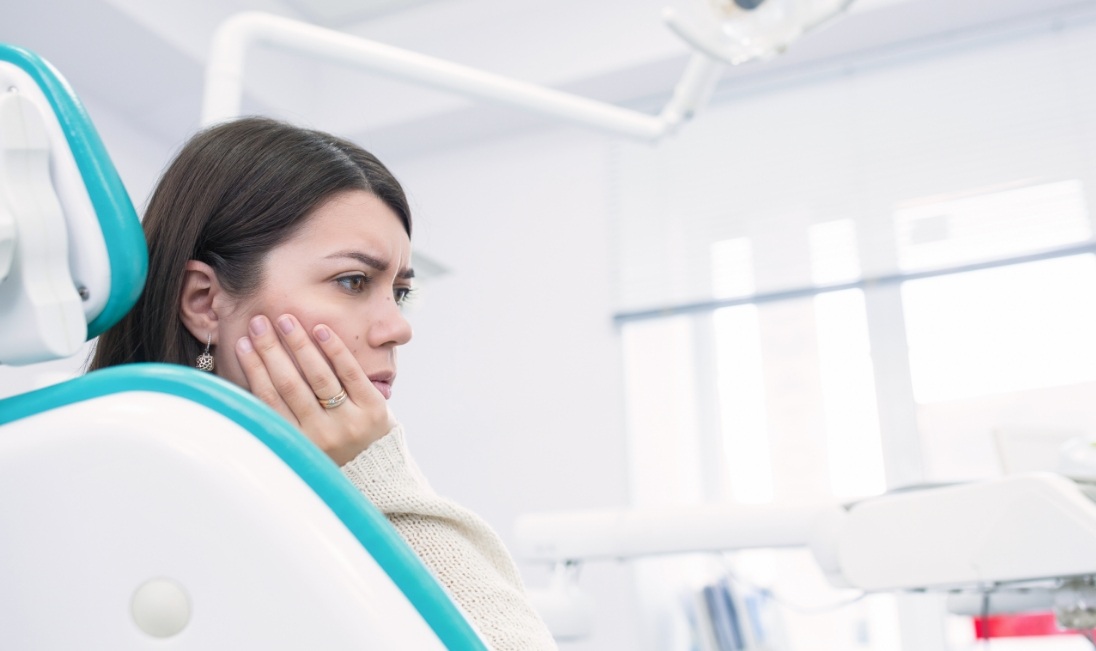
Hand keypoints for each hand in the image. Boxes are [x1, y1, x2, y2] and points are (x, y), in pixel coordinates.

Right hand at [234, 313, 394, 464]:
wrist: (376, 464)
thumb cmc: (332, 444)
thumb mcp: (303, 438)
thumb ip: (281, 414)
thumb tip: (251, 370)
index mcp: (297, 442)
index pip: (269, 400)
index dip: (254, 369)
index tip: (242, 343)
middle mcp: (321, 434)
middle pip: (290, 385)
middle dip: (271, 350)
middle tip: (259, 323)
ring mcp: (349, 422)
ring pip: (318, 377)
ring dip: (299, 344)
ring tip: (285, 320)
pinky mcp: (373, 408)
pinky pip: (350, 372)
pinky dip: (334, 349)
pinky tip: (320, 329)